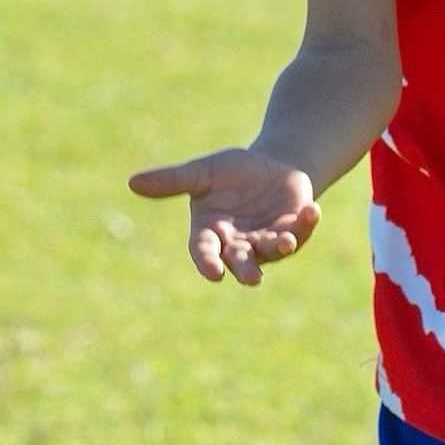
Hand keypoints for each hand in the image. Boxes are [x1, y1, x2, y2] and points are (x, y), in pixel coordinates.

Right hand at [128, 148, 320, 285]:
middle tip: (252, 279)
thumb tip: (132, 182)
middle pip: (241, 262)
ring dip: (279, 247)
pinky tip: (312, 210)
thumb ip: (172, 181)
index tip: (214, 273)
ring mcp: (266, 239)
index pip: (205, 253)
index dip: (208, 263)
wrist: (269, 165)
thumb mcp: (202, 172)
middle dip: (247, 270)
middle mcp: (238, 243)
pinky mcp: (292, 229)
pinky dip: (306, 224)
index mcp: (210, 233)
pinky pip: (300, 232)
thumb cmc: (229, 172)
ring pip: (272, 251)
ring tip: (285, 241)